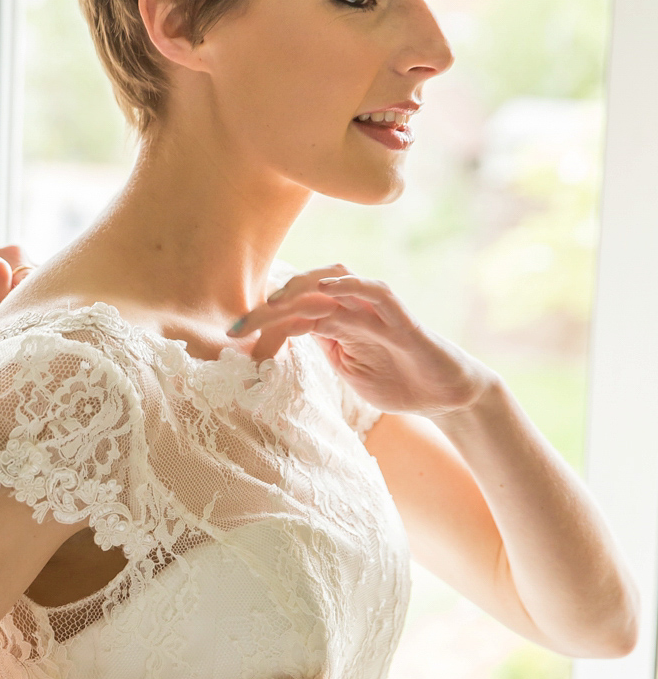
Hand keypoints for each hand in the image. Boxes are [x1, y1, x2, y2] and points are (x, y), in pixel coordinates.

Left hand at [228, 265, 493, 418]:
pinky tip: (328, 288)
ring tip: (273, 301)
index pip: (292, 312)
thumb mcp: (346, 369)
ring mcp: (378, 311)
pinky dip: (351, 286)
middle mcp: (354, 308)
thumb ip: (321, 350)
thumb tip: (282, 342)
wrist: (445, 395)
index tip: (231, 339)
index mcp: (337, 321)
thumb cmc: (396, 380)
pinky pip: (377, 293)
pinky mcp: (403, 320)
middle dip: (269, 306)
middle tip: (237, 325)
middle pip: (305, 292)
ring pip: (335, 283)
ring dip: (302, 288)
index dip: (262, 324)